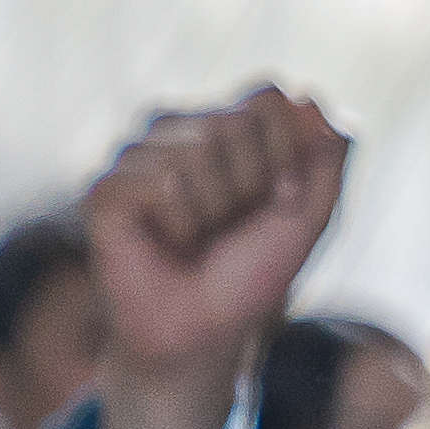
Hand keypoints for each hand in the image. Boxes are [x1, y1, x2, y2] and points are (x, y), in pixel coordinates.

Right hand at [82, 85, 349, 428]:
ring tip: (197, 236)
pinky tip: (168, 242)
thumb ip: (325, 156)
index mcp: (221, 125)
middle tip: (232, 226)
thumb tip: (314, 100)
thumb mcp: (308, 214)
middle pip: (235, 122)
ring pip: (198, 150)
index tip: (283, 199)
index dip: (288, 152)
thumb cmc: (253, 272)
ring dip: (217, 208)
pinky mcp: (104, 188)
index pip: (269, 96)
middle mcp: (173, 129)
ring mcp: (133, 156)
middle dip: (254, 184)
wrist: (207, 331)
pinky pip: (163, 181)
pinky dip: (182, 223)